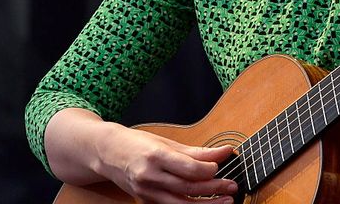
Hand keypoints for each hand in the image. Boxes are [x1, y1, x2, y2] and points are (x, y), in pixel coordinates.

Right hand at [97, 125, 237, 203]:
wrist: (107, 153)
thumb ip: (196, 151)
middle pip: (187, 188)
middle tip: (232, 187)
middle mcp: (150, 177)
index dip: (207, 170)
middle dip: (213, 189)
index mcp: (156, 157)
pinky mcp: (145, 201)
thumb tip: (225, 151)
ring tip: (225, 202)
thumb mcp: (167, 142)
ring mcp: (146, 192)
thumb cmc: (138, 143)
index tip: (221, 166)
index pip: (187, 168)